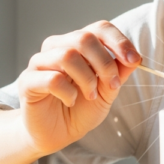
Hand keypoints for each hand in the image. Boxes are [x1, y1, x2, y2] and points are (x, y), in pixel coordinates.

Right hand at [17, 20, 140, 155]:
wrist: (57, 134)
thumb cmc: (81, 109)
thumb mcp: (108, 91)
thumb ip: (119, 73)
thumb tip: (135, 58)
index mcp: (79, 44)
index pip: (100, 28)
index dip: (119, 41)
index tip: (134, 60)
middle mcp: (58, 47)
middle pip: (84, 38)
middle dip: (105, 63)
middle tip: (113, 85)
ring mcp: (40, 63)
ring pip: (67, 55)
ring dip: (87, 78)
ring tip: (91, 95)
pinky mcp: (27, 82)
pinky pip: (51, 78)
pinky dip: (68, 92)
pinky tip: (71, 101)